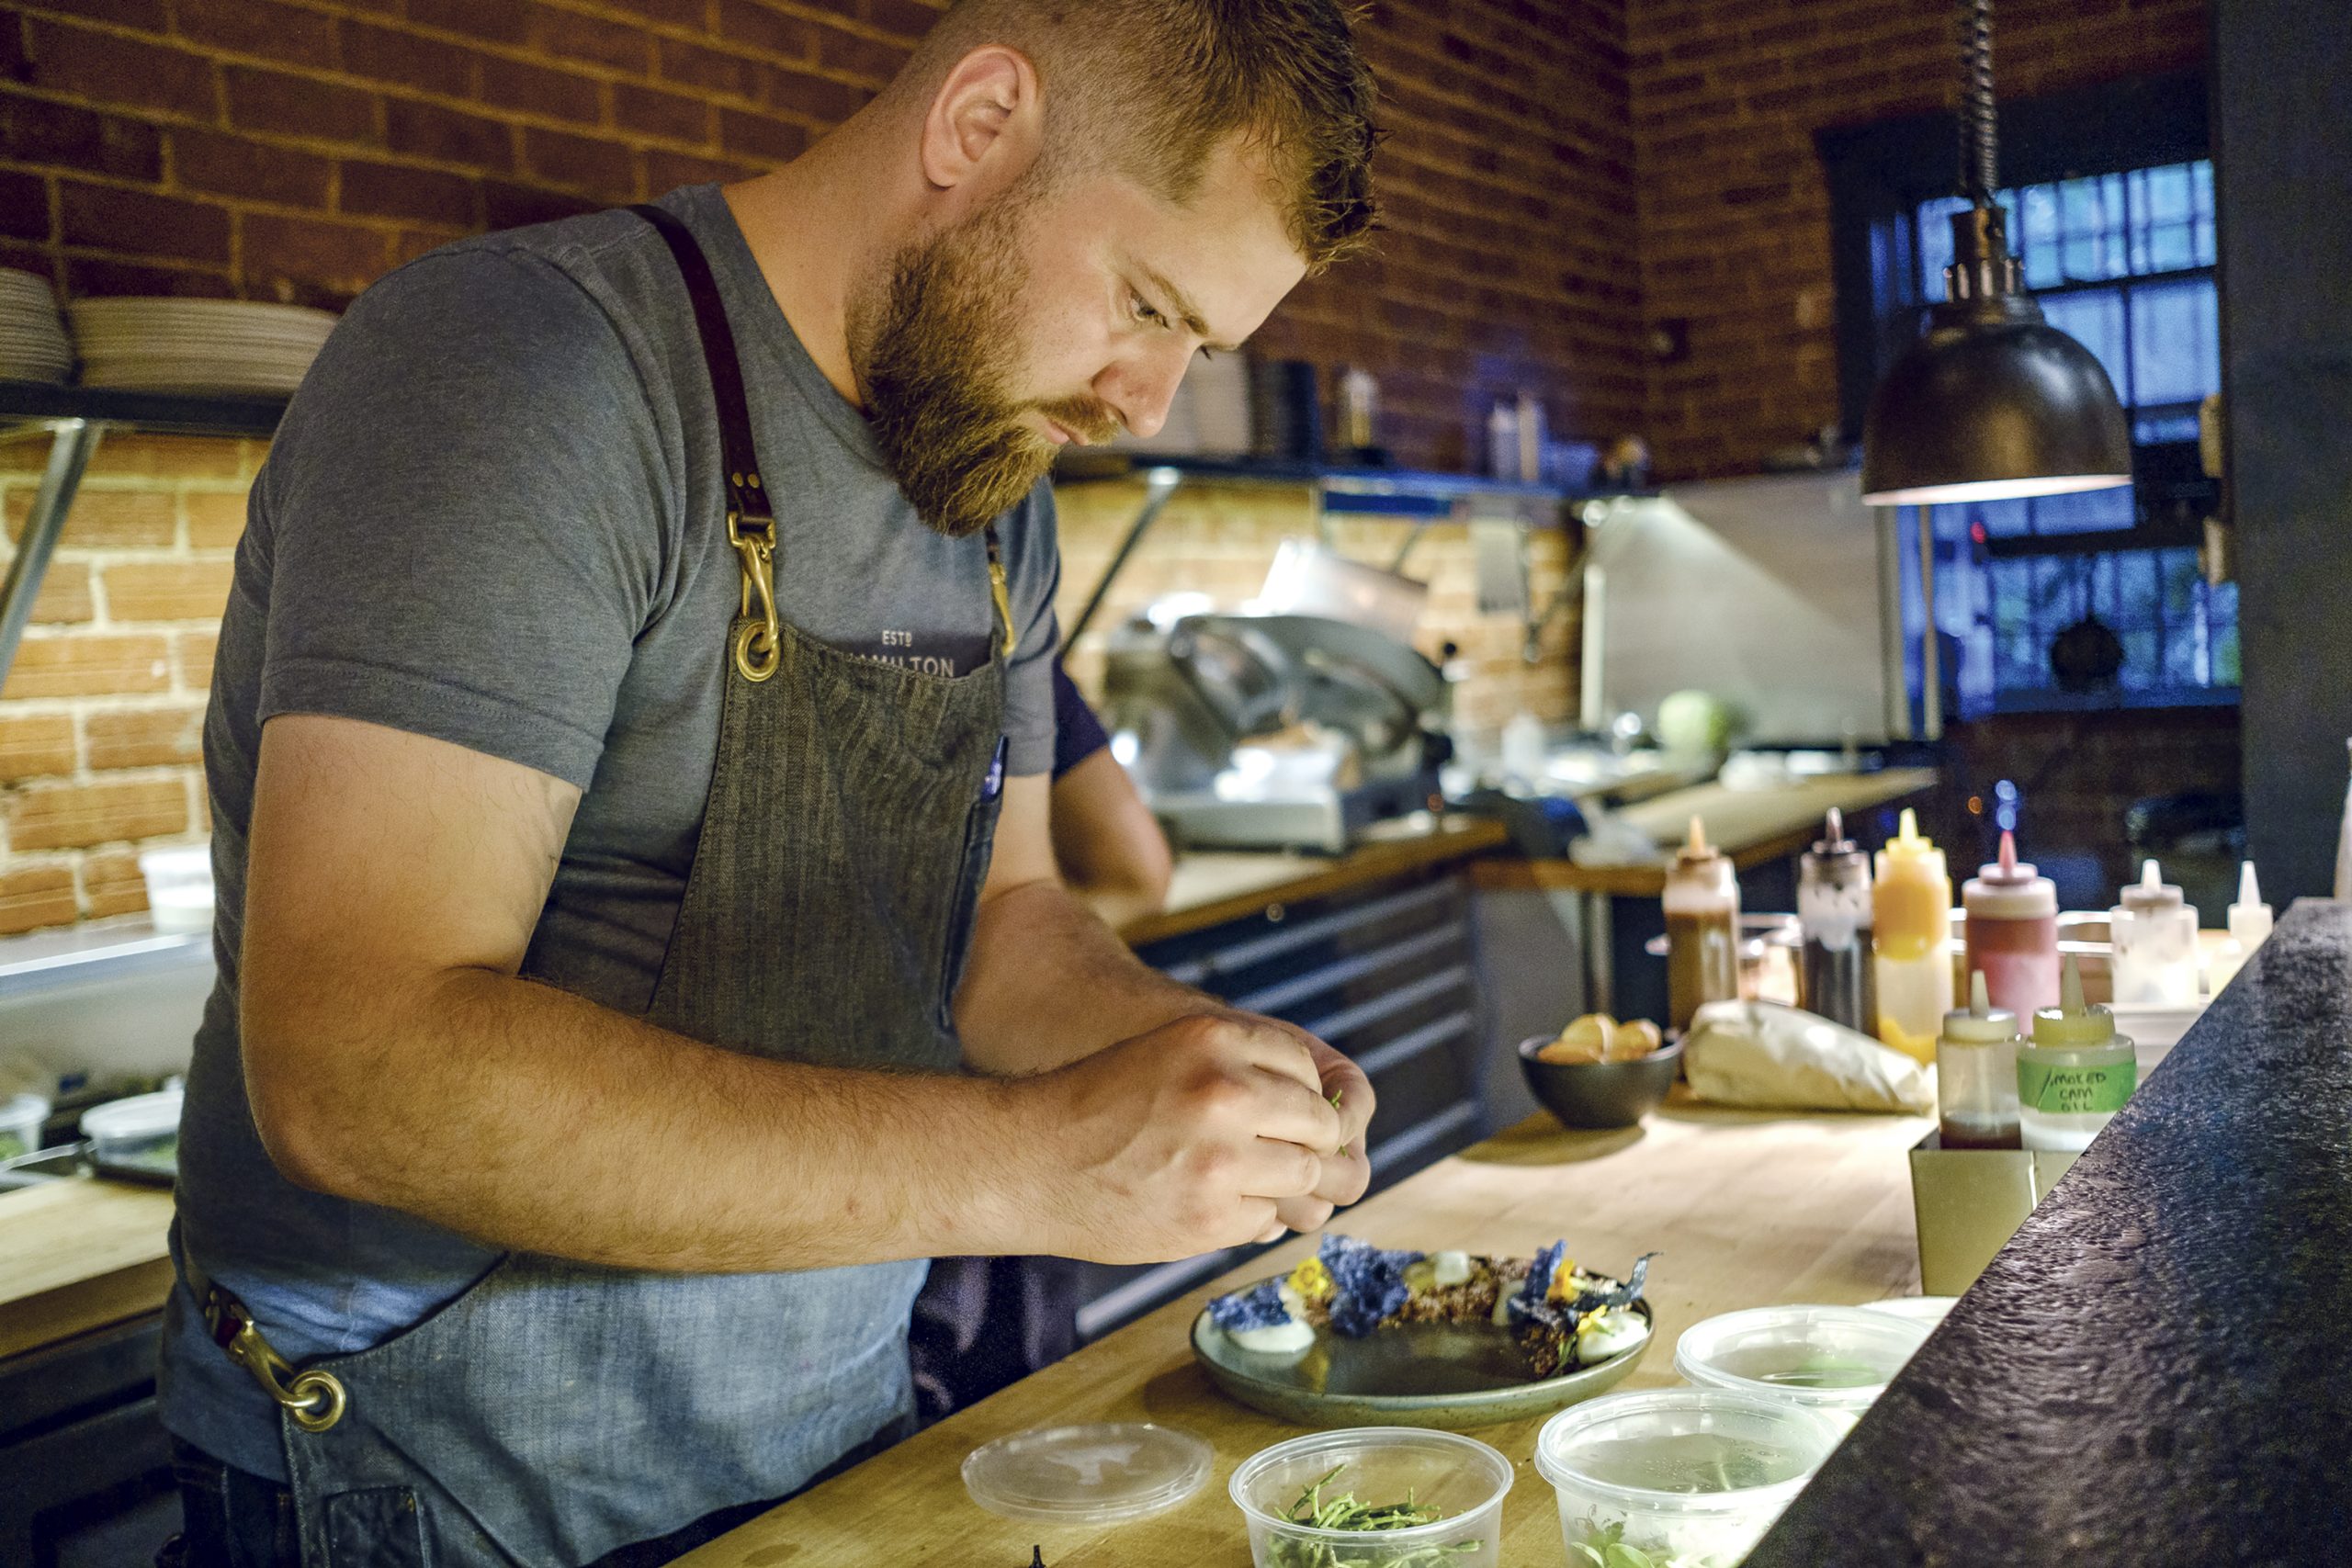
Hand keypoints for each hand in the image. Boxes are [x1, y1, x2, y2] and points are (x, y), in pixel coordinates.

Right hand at [1013, 1011, 1345, 1264]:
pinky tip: (1210, 1206)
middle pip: (1320, 1125)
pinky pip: (1266, 1218)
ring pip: (1304, 1176)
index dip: (1300, 1098)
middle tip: (1277, 1155)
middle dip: (1307, 1144)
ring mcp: (1222, 1159)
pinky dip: (1249, 1217)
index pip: (1308, 1070)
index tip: (1281, 1116)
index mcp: (1215, 1040)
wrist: (1026, 1161)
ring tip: (1241, 1181)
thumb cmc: (1093, 1106)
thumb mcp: (1168, 1053)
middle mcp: (1227, 1093)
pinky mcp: (1210, 1216)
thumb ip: (1239, 1068)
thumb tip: (1320, 1109)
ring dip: (1282, 1184)